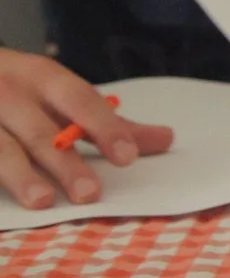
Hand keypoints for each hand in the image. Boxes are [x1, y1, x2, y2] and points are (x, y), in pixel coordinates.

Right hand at [0, 49, 172, 208]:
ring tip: (43, 201)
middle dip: (64, 161)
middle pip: (38, 129)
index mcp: (40, 76)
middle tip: (89, 193)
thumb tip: (165, 140)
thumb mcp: (57, 94)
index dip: (104, 127)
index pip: (79, 100)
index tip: (127, 156)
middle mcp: (6, 91)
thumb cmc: (17, 88)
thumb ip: (106, 122)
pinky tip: (0, 200)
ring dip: (20, 175)